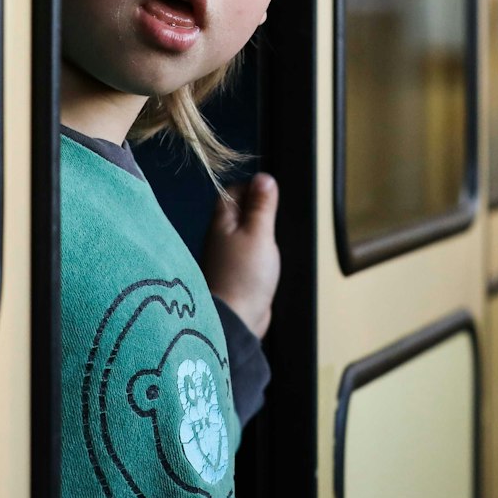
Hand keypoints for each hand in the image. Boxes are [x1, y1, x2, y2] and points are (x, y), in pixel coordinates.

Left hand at [200, 173, 279, 338]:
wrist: (235, 320)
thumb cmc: (245, 275)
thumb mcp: (260, 234)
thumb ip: (262, 206)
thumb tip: (264, 177)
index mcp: (221, 222)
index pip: (232, 192)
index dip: (253, 188)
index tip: (273, 196)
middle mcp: (219, 237)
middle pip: (239, 212)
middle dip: (260, 211)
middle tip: (277, 218)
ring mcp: (226, 257)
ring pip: (245, 234)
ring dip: (262, 233)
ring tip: (276, 240)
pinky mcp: (236, 275)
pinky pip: (249, 254)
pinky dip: (261, 253)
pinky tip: (271, 260)